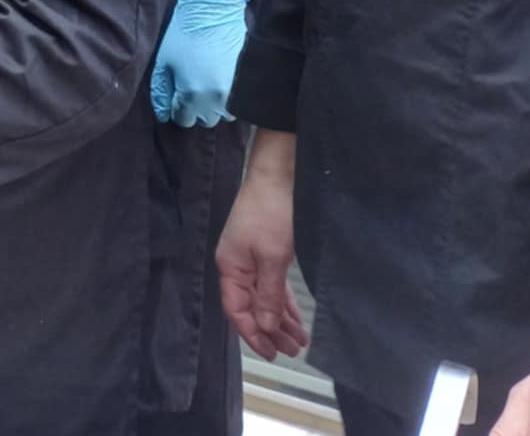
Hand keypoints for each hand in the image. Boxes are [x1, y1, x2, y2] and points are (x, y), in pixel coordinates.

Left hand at [150, 0, 249, 126]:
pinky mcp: (248, 82)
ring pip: (225, 114)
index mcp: (192, 96)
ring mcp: (236, 92)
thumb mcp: (163, 63)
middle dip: (197, 108)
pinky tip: (222, 79)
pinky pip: (239, 102)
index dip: (178, 109)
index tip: (178, 96)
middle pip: (205, 120)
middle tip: (193, 87)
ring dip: (216, 104)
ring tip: (209, 83)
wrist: (213, 11)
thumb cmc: (183, 35)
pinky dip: (231, 97)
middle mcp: (216, 100)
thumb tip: (164, 116)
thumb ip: (161, 93)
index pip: (184, 120)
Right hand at [216, 138, 308, 359]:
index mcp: (230, 267)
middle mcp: (236, 266)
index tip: (272, 353)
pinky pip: (271, 286)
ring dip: (279, 319)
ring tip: (299, 340)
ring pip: (263, 298)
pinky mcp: (264, 252)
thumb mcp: (272, 258)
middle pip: (250, 306)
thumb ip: (269, 294)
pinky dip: (283, 302)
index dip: (252, 333)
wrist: (279, 176)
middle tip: (292, 351)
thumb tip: (266, 327)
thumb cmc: (271, 215)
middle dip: (270, 330)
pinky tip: (295, 317)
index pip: (236, 309)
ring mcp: (250, 258)